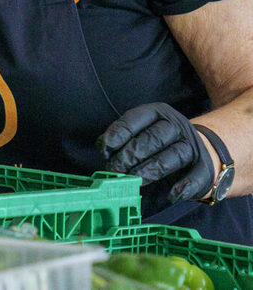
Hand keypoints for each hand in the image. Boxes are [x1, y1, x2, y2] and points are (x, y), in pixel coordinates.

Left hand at [98, 102, 213, 204]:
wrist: (202, 150)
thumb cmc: (160, 144)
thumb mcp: (141, 134)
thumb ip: (123, 139)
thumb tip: (103, 148)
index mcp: (157, 114)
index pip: (136, 119)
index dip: (119, 133)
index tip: (104, 149)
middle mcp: (177, 126)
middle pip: (153, 138)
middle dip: (131, 154)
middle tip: (116, 169)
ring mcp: (193, 146)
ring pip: (173, 155)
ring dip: (151, 170)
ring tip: (135, 180)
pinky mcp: (205, 167)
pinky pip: (197, 176)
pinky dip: (184, 186)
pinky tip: (171, 195)